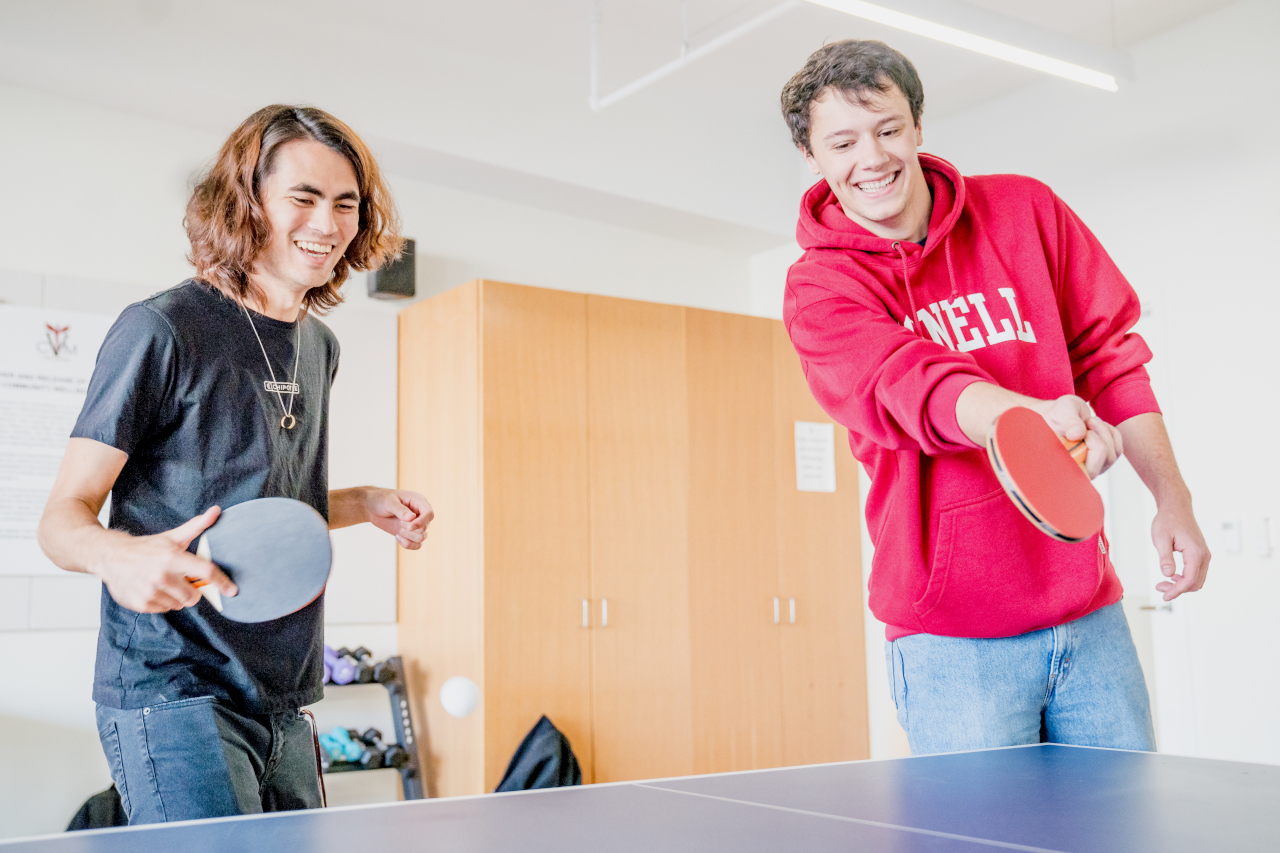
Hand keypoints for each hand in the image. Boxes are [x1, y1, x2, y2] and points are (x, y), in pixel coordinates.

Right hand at [93, 508, 237, 612]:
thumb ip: (197, 526)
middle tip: (180, 580)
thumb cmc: (147, 548)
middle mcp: (162, 576)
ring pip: (180, 604)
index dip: (221, 582)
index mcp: (172, 557)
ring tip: (164, 583)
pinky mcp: (141, 604)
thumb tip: (217, 510)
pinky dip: (163, 603)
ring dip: (176, 597)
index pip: (205, 571)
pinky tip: (153, 590)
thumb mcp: (172, 537)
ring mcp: (150, 591)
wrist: (111, 557)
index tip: (232, 591)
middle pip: (194, 596)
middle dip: (192, 591)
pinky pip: (165, 610)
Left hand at [365, 489, 433, 548]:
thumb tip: (412, 518)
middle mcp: (420, 514)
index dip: (422, 522)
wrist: (372, 507)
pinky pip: (417, 545)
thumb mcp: (388, 502)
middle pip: (425, 528)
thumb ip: (400, 510)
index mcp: (419, 502)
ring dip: (407, 536)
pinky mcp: (410, 534)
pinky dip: (407, 544)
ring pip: (421, 538)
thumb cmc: (381, 499)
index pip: (429, 514)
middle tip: (398, 522)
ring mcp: (416, 525)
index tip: (409, 527)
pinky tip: (397, 537)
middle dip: (409, 529)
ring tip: (397, 528)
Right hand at [1033, 395, 1122, 478]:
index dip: (1093, 445)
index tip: (1082, 430)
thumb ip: (1069, 422)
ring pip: (1113, 454)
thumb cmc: (1058, 415)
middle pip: (1106, 459)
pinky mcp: (1103, 460)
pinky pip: (1118, 448)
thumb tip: (1076, 435)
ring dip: (1104, 431)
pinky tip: (1095, 427)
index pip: (1089, 469)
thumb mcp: (1062, 411)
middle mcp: (1081, 470)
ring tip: (1087, 422)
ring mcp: (1093, 467)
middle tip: (1086, 422)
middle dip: (1100, 436)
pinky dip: (1110, 432)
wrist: (1061, 415)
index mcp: (1066, 463)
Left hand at [1152, 499, 1209, 600]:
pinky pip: (1197, 572)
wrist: (1176, 507)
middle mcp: (1204, 555)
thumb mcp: (1161, 539)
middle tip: (1160, 587)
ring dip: (1182, 585)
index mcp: (1195, 553)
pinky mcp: (1201, 554)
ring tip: (1163, 583)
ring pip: (1197, 580)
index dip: (1176, 591)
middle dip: (1178, 590)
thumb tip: (1168, 574)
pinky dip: (1186, 578)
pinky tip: (1172, 576)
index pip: (1189, 581)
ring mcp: (1204, 555)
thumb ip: (1165, 557)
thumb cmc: (1168, 520)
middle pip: (1195, 583)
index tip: (1164, 596)